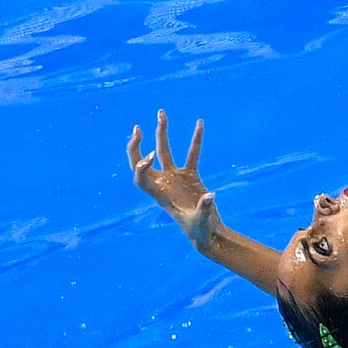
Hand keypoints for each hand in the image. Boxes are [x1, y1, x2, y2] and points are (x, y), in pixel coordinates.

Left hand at [128, 110, 221, 251]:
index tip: (151, 156)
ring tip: (162, 113)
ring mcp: (175, 177)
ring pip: (164, 150)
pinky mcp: (191, 176)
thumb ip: (204, 209)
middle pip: (142, 161)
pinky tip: (200, 123)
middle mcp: (163, 183)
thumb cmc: (199, 231)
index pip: (140, 176)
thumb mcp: (200, 222)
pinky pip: (192, 154)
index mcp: (159, 195)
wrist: (207, 234)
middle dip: (137, 145)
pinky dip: (196, 140)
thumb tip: (210, 196)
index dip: (141, 165)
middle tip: (138, 129)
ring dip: (161, 132)